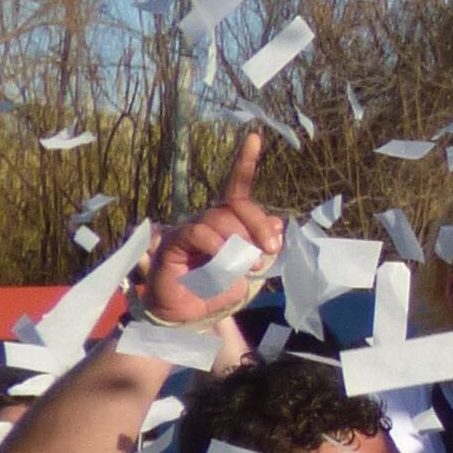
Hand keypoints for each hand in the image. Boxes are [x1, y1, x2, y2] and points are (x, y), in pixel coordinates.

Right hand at [142, 132, 282, 328]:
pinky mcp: (173, 243)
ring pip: (219, 219)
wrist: (189, 315)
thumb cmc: (217, 289)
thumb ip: (262, 246)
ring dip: (238, 244)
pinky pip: (198, 233)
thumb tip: (278, 223)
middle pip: (236, 206)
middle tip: (269, 250)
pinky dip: (214, 246)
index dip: (244, 162)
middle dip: (258, 226)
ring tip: (245, 266)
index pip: (236, 187)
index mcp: (227, 222)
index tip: (254, 137)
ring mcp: (189, 229)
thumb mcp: (248, 268)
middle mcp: (207, 219)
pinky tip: (220, 260)